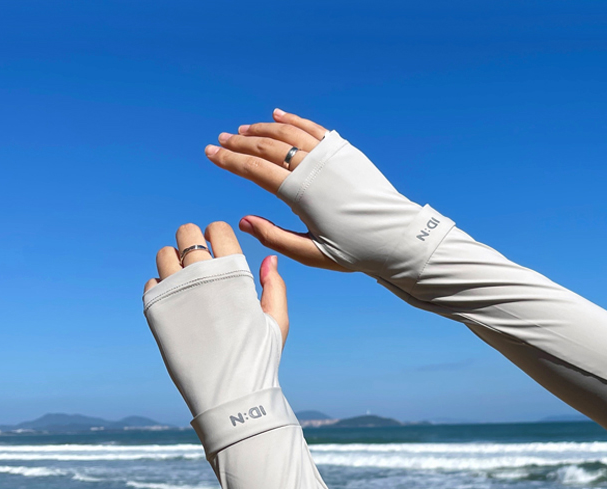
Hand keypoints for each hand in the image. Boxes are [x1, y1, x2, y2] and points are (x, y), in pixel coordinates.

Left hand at [144, 220, 287, 346]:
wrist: (229, 392)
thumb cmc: (258, 358)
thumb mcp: (277, 321)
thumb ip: (274, 285)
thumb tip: (269, 259)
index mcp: (234, 273)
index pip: (218, 229)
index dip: (218, 234)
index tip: (218, 247)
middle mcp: (202, 275)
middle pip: (186, 233)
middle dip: (192, 240)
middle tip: (198, 259)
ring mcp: (176, 291)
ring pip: (164, 255)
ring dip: (174, 261)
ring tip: (185, 281)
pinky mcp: (156, 309)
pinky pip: (152, 283)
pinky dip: (161, 287)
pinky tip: (176, 302)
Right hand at [204, 109, 342, 270]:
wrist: (396, 236)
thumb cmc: (354, 251)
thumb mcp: (312, 254)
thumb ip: (275, 238)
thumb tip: (243, 221)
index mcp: (301, 193)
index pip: (255, 169)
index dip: (229, 160)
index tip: (210, 153)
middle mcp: (313, 168)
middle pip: (267, 147)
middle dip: (239, 143)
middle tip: (220, 141)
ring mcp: (330, 156)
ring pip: (287, 134)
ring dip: (261, 130)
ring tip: (242, 131)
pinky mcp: (344, 152)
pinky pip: (312, 129)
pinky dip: (292, 121)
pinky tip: (277, 117)